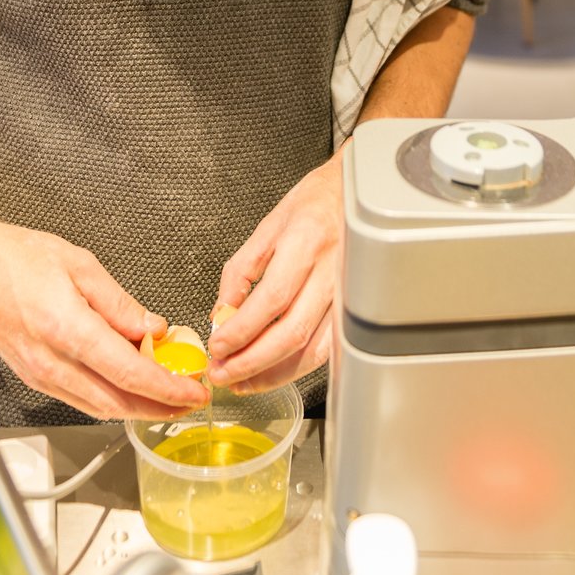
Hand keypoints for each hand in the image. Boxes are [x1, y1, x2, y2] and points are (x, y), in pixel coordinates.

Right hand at [0, 215, 209, 420]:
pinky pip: (80, 399)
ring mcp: (39, 375)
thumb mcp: (78, 264)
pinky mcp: (33, 376)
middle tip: (190, 399)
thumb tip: (153, 329)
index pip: (130, 375)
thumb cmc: (12, 256)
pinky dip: (110, 399)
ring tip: (167, 394)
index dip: (168, 388)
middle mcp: (52, 362)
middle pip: (118, 403)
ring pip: (99, 408)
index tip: (194, 389)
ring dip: (137, 407)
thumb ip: (119, 303)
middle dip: (160, 407)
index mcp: (67, 330)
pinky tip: (127, 385)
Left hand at [206, 150, 344, 392]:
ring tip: (244, 381)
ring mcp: (347, 294)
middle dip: (252, 362)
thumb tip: (221, 313)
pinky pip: (327, 349)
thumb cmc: (315, 202)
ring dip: (274, 374)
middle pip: (291, 332)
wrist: (356, 193)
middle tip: (223, 373)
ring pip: (312, 350)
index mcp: (305, 243)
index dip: (242, 330)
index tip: (218, 347)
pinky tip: (275, 372)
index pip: (271, 299)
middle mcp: (331, 271)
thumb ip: (241, 270)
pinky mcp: (354, 310)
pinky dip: (298, 367)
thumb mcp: (268, 225)